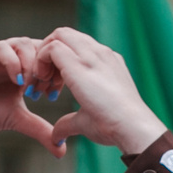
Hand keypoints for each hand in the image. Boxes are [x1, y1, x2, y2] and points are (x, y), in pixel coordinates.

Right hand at [0, 38, 62, 155]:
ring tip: (31, 87)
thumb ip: (40, 130)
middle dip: (47, 66)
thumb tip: (62, 151)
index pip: (50, 57)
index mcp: (25, 68)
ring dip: (32, 63)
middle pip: (40, 45)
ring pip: (23, 43)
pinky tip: (17, 81)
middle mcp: (14, 58)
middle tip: (46, 88)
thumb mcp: (18, 120)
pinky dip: (13, 62)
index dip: (57, 71)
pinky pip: (1, 48)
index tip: (55, 93)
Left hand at [35, 27, 168, 155]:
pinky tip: (43, 80)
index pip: (77, 44)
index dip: (60, 60)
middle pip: (67, 34)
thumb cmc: (115, 126)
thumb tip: (57, 138)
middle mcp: (100, 53)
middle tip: (43, 78)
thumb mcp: (87, 120)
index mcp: (106, 62)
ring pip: (60, 35)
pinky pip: (53, 46)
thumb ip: (69, 123)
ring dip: (45, 55)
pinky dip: (41, 60)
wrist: (131, 126)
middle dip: (49, 51)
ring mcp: (92, 54)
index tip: (54, 84)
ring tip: (42, 80)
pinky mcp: (80, 62)